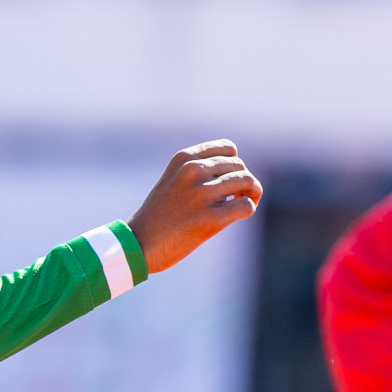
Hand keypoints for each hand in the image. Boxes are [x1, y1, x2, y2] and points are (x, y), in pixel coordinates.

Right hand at [127, 140, 262, 274]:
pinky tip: (237, 216)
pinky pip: (246, 205)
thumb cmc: (159, 215)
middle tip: (235, 197)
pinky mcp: (211, 218)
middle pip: (240, 166)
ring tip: (242, 204)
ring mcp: (202, 194)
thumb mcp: (173, 181)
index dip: (234, 164)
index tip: (228, 179)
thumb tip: (239, 173)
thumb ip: (198, 171)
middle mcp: (193, 171)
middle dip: (243, 181)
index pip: (228, 149)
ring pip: (248, 181)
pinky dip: (248, 209)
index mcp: (183, 159)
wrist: (140, 243)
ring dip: (252, 193)